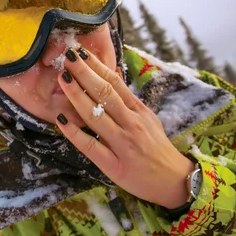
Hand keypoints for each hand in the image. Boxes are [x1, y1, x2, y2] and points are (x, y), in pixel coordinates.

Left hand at [55, 48, 193, 208]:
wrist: (174, 182)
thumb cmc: (157, 148)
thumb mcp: (148, 119)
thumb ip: (128, 100)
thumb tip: (112, 74)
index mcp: (138, 111)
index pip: (116, 83)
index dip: (98, 66)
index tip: (82, 53)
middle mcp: (131, 124)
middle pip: (105, 94)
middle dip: (85, 73)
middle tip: (68, 57)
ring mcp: (122, 144)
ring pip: (96, 116)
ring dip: (77, 95)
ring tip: (63, 79)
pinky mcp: (113, 165)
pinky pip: (90, 146)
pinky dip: (74, 132)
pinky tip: (60, 120)